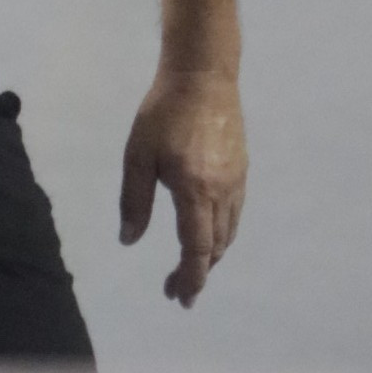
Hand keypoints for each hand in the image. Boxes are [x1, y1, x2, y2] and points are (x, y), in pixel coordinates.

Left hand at [118, 68, 246, 307]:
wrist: (203, 74)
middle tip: (177, 289)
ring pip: (228, 232)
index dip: (189, 278)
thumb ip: (134, 200)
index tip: (178, 297)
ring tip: (190, 265)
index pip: (196, 249)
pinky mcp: (242, 168)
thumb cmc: (163, 111)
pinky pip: (235, 213)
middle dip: (197, 273)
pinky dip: (221, 233)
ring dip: (210, 255)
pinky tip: (207, 231)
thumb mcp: (138, 154)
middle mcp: (223, 191)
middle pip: (215, 247)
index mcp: (196, 190)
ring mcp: (237, 180)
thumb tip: (129, 241)